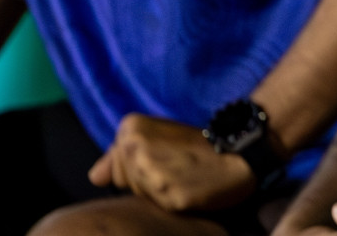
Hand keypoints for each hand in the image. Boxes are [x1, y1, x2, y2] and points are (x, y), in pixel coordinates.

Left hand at [88, 114, 256, 211]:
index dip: (139, 165)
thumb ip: (120, 155)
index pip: (114, 165)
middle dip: (145, 180)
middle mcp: (137, 148)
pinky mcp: (169, 195)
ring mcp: (152, 173)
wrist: (241, 152)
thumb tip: (95, 177)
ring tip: (184, 176)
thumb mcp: (159, 136)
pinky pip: (159, 207)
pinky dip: (174, 202)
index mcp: (131, 128)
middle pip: (124, 181)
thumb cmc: (199, 145)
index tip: (167, 154)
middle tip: (177, 165)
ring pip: (139, 196)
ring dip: (159, 192)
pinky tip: (189, 189)